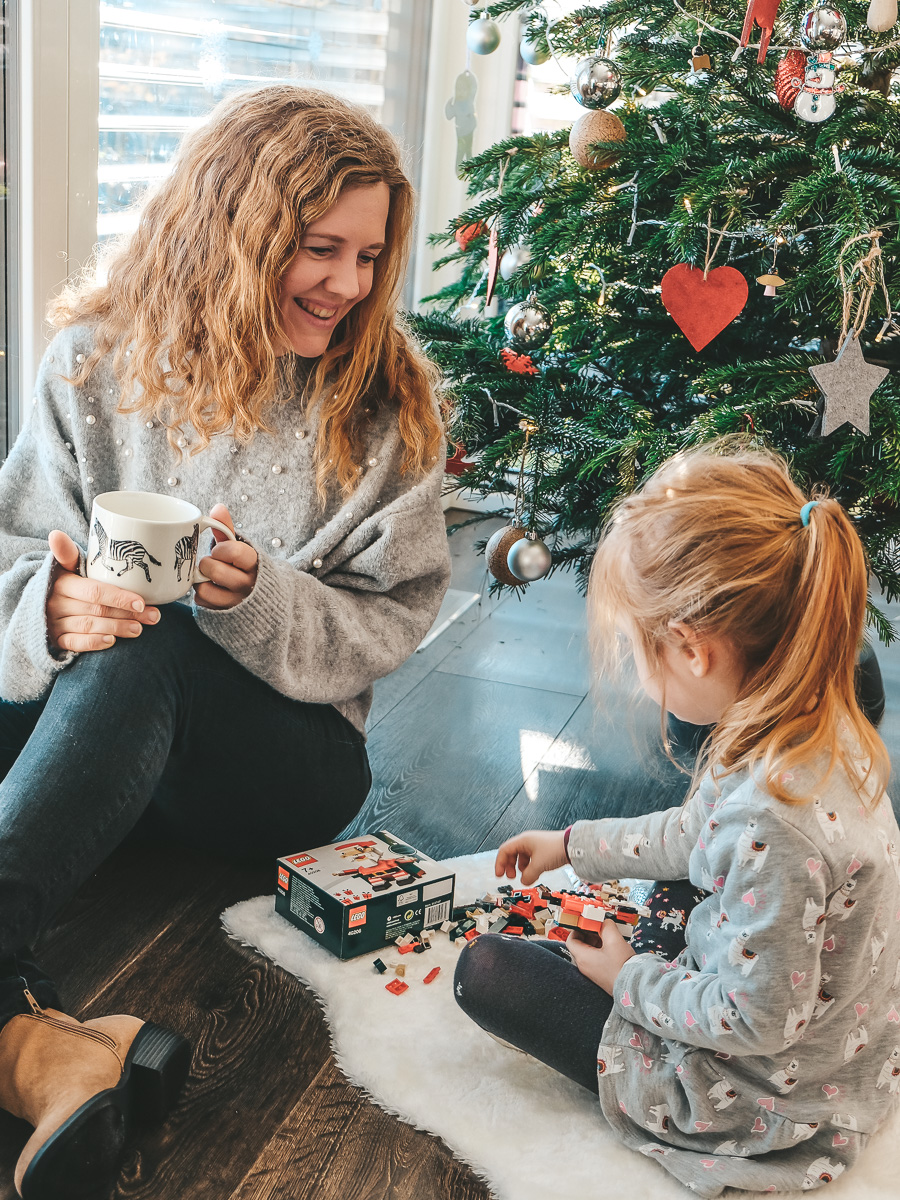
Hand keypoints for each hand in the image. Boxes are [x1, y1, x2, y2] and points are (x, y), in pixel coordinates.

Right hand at [46, 531, 159, 652]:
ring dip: (116, 628)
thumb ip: (69, 552)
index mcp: (63, 582)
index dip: (119, 598)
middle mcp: (57, 603)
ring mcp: (55, 622)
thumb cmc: (67, 582)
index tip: (141, 602)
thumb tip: (56, 534)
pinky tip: (111, 641)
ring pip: (89, 626)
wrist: (42, 602)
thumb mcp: (66, 566)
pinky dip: (93, 643)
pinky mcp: (55, 639)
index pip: (94, 591)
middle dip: (127, 614)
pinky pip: (74, 643)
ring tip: (138, 629)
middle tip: (152, 617)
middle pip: (97, 609)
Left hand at [194, 505, 258, 609]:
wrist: (267, 599)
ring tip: (210, 578)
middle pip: (213, 569)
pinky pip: (202, 602)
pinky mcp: (226, 615)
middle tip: (212, 564)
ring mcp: (237, 602)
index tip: (220, 551)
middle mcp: (248, 584)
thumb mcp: (242, 548)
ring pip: (204, 589)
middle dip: (207, 564)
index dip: (220, 549)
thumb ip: (228, 530)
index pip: (232, 551)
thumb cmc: (246, 568)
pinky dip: (202, 596)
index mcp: (255, 563)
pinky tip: (211, 591)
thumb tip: (218, 508)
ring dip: (201, 581)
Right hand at [494, 829, 566, 885]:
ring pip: (521, 857)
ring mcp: (535, 845)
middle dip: (509, 866)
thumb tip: (524, 881)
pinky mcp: (542, 850)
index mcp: (523, 841)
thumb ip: (528, 875)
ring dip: (520, 868)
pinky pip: (530, 859)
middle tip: (511, 877)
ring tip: (524, 876)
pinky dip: (529, 867)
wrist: (572, 845)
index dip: (500, 863)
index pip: (504, 850)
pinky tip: (533, 873)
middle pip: (511, 854)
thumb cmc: (555, 849)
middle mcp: (527, 842)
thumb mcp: (538, 865)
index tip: (499, 874)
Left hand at [567, 920, 635, 994]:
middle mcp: (584, 966)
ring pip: (588, 953)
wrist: (632, 985)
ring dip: (596, 942)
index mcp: (583, 957)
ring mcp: (592, 973)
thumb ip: (607, 927)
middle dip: (589, 935)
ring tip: (608, 937)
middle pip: (580, 946)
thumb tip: (605, 923)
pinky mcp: (600, 976)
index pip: (571, 940)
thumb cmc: (621, 966)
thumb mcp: (614, 940)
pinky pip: (595, 960)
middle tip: (599, 929)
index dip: (577, 929)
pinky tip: (613, 948)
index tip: (586, 924)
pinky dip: (601, 951)